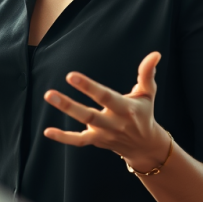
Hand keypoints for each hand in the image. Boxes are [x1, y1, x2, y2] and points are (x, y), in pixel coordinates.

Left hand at [43, 51, 170, 172]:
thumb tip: (155, 54)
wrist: (145, 147)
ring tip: (49, 96)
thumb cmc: (144, 113)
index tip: (71, 76)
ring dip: (65, 112)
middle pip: (89, 115)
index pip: (105, 97)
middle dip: (69, 105)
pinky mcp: (97, 140)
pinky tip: (47, 131)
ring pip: (83, 125)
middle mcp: (114, 123)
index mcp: (126, 109)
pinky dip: (63, 138)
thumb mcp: (148, 94)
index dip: (88, 87)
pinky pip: (78, 141)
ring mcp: (104, 134)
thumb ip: (147, 73)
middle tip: (50, 93)